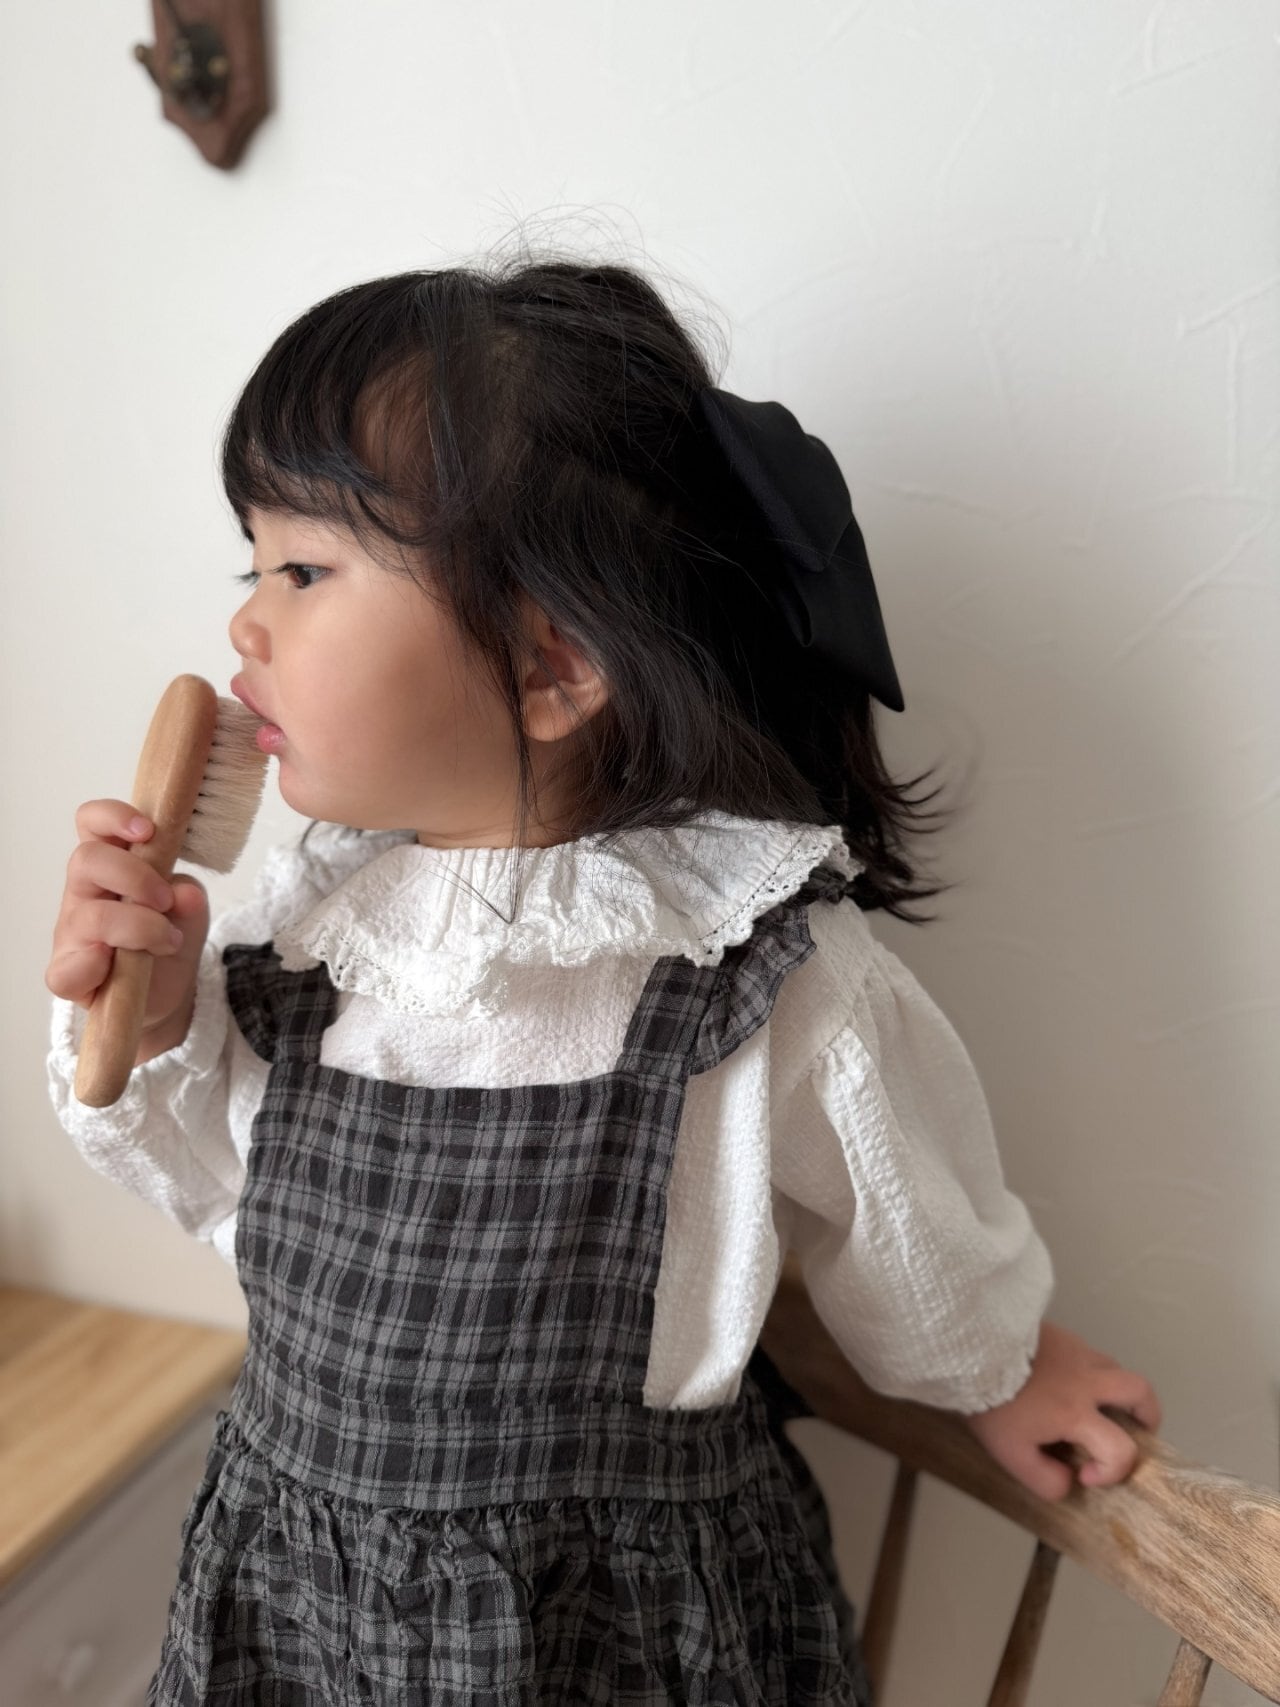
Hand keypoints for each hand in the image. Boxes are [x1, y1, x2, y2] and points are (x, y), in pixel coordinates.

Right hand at [46, 799, 209, 1059]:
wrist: (165, 993)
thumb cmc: (167, 939)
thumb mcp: (190, 912)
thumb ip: (189, 897)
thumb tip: (184, 893)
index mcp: (110, 865)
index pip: (92, 823)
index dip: (113, 817)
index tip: (148, 830)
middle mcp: (84, 892)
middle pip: (87, 859)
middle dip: (135, 875)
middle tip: (166, 899)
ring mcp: (71, 933)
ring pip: (91, 915)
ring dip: (140, 926)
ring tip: (169, 941)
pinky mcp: (67, 974)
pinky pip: (67, 970)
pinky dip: (97, 967)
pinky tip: (119, 968)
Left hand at [961, 1320, 1161, 1501]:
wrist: (970, 1346)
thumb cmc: (991, 1402)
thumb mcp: (1011, 1454)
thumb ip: (1044, 1479)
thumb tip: (1069, 1483)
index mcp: (1077, 1414)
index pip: (1122, 1450)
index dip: (1112, 1471)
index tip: (1085, 1474)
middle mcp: (1087, 1379)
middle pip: (1142, 1391)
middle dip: (1147, 1416)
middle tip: (1132, 1431)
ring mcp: (1076, 1350)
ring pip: (1117, 1368)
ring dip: (1117, 1392)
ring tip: (1096, 1407)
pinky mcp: (1061, 1333)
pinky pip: (1089, 1353)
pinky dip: (1091, 1372)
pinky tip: (1064, 1382)